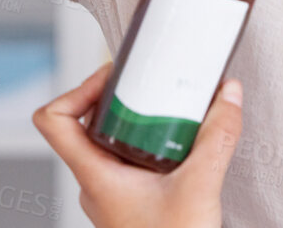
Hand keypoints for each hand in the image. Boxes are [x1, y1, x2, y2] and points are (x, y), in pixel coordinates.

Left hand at [34, 64, 242, 227]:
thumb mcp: (200, 188)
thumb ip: (216, 137)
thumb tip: (228, 94)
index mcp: (95, 176)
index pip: (53, 120)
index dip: (77, 88)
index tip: (116, 78)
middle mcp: (96, 184)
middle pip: (87, 123)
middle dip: (123, 98)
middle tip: (154, 84)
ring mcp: (113, 196)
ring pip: (112, 143)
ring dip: (140, 121)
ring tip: (173, 110)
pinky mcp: (133, 204)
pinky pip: (133, 161)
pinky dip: (153, 144)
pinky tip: (185, 144)